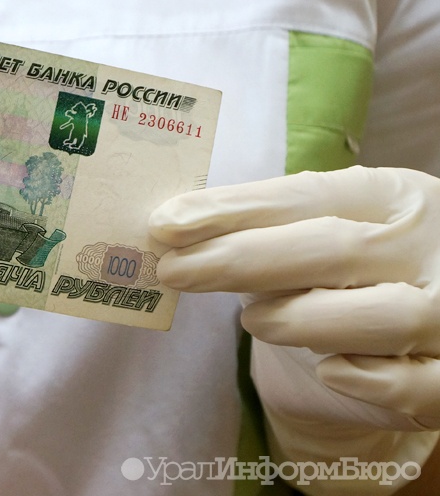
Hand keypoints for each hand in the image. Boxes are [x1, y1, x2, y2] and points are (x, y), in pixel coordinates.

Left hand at [150, 167, 439, 491]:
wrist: (420, 322)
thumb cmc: (351, 268)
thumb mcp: (323, 229)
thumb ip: (265, 226)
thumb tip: (173, 226)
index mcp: (393, 196)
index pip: (306, 197)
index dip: (232, 210)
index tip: (166, 223)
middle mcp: (430, 245)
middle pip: (332, 248)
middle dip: (240, 260)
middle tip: (174, 269)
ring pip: (382, 315)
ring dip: (302, 320)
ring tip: (254, 321)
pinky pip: (420, 384)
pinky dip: (372, 379)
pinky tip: (331, 372)